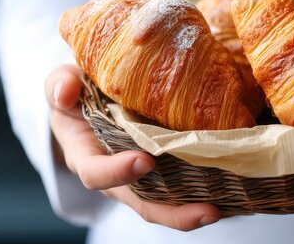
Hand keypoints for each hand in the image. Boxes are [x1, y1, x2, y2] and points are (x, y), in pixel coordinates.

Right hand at [45, 64, 220, 230]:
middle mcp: (114, 174)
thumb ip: (60, 84)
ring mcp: (140, 177)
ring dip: (192, 211)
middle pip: (140, 202)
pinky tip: (233, 194)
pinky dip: (204, 194)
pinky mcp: (162, 172)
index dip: (117, 171)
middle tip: (206, 209)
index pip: (95, 173)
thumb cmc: (76, 92)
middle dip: (172, 211)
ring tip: (223, 210)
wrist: (90, 100)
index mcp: (85, 154)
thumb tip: (65, 92)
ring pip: (163, 203)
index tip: (145, 161)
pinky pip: (180, 189)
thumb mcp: (62, 83)